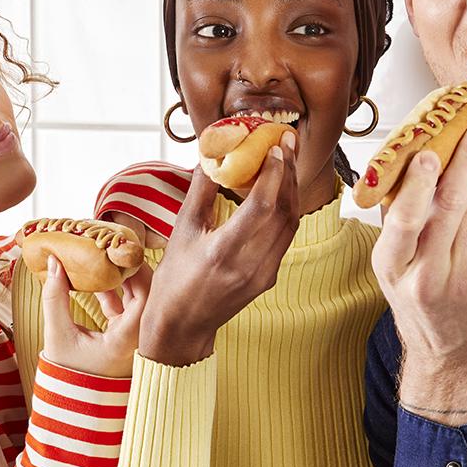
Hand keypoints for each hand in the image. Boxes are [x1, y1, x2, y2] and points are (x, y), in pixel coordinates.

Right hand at [40, 254, 151, 376]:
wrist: (71, 402)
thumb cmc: (66, 373)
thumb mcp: (57, 334)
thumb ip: (54, 297)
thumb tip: (54, 262)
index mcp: (127, 342)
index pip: (145, 299)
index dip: (137, 272)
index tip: (122, 252)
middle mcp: (138, 341)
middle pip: (148, 297)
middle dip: (133, 271)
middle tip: (116, 250)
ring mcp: (134, 340)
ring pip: (139, 302)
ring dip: (125, 280)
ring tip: (107, 259)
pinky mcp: (125, 338)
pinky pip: (128, 309)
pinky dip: (117, 293)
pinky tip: (100, 279)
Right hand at [137, 133, 300, 365]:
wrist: (183, 325)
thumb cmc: (175, 277)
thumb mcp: (181, 230)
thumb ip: (199, 191)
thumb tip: (212, 154)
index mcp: (222, 252)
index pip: (260, 207)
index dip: (273, 174)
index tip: (276, 146)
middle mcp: (249, 264)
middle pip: (282, 211)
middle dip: (288, 172)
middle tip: (288, 141)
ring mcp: (264, 274)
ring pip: (290, 224)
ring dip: (291, 189)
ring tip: (287, 159)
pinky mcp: (270, 278)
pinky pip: (285, 237)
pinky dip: (286, 210)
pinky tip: (280, 190)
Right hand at [372, 126, 466, 418]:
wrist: (452, 355)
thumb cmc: (420, 305)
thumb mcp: (396, 271)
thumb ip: (402, 226)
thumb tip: (413, 168)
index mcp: (391, 268)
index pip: (403, 223)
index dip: (417, 187)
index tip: (427, 154)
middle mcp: (423, 275)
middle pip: (446, 210)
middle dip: (462, 164)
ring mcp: (460, 279)